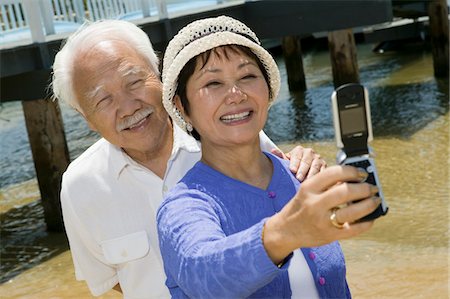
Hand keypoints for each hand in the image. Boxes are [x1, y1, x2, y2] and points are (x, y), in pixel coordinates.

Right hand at [262, 165, 379, 263]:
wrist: (285, 230)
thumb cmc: (301, 207)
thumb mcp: (307, 191)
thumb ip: (327, 184)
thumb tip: (356, 179)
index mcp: (308, 188)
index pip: (334, 173)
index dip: (353, 171)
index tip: (362, 174)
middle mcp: (314, 204)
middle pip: (346, 191)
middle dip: (364, 188)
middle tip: (372, 188)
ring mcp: (322, 221)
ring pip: (353, 212)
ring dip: (369, 205)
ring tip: (375, 201)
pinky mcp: (329, 235)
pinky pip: (354, 229)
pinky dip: (366, 222)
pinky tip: (370, 217)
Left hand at [271, 146, 326, 181]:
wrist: (304, 170)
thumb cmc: (292, 167)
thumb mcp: (286, 162)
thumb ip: (280, 157)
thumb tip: (273, 151)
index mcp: (299, 150)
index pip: (297, 156)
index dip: (294, 163)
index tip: (292, 170)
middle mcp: (310, 152)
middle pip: (306, 161)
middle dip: (302, 170)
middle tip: (299, 178)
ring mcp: (318, 159)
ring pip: (315, 166)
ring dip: (311, 174)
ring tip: (307, 182)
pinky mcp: (325, 166)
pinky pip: (323, 171)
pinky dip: (320, 177)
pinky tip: (316, 183)